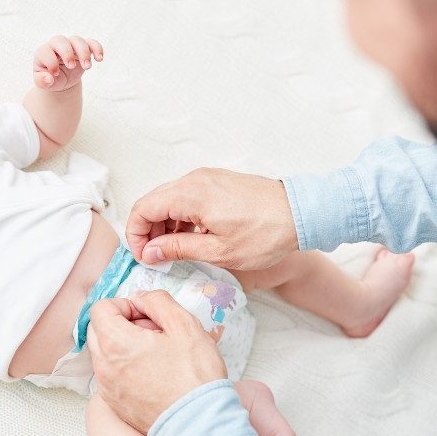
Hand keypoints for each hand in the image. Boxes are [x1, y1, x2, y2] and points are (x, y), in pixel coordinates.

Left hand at [33, 35, 103, 91]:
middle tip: (71, 67)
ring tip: (87, 67)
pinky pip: (91, 43)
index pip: (45, 51)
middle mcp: (56, 46)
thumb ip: (41, 81)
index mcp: (44, 52)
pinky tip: (99, 59)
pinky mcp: (82, 49)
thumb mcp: (42, 82)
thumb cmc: (49, 78)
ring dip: (84, 53)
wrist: (60, 78)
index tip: (55, 74)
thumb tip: (49, 79)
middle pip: (61, 40)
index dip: (51, 62)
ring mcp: (70, 46)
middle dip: (67, 53)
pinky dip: (96, 48)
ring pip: (77, 40)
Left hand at [88, 291, 227, 433]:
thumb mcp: (184, 324)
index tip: (146, 314)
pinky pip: (111, 376)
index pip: (100, 308)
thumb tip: (140, 298)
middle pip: (99, 330)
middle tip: (153, 332)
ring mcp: (107, 389)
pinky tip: (153, 374)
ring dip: (124, 346)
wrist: (199, 424)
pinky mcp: (115, 405)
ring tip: (156, 354)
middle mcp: (103, 366)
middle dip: (122, 323)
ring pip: (104, 354)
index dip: (124, 304)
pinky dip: (125, 368)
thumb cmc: (194, 376)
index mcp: (115, 342)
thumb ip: (157, 301)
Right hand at [125, 168, 299, 269]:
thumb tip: (150, 252)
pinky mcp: (218, 181)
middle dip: (147, 230)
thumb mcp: (218, 251)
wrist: (301, 213)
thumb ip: (178, 249)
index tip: (142, 257)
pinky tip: (191, 237)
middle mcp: (194, 179)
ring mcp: (207, 178)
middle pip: (153, 201)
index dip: (135, 235)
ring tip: (173, 250)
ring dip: (164, 224)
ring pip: (169, 199)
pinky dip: (181, 216)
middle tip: (155, 257)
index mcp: (190, 194)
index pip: (143, 208)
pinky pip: (187, 196)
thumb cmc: (265, 233)